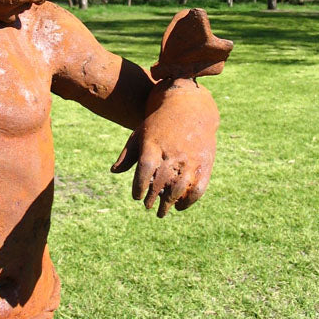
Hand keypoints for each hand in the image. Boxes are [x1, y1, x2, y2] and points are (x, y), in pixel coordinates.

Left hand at [111, 78, 218, 216]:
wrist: (190, 107)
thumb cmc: (160, 124)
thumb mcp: (140, 133)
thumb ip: (128, 154)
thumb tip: (114, 172)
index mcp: (154, 145)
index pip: (145, 171)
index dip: (139, 186)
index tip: (137, 196)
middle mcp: (172, 153)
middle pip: (161, 182)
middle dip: (153, 198)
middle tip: (148, 206)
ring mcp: (190, 159)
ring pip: (179, 188)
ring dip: (169, 203)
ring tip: (161, 210)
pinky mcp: (205, 164)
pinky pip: (197, 189)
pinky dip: (189, 201)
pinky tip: (180, 205)